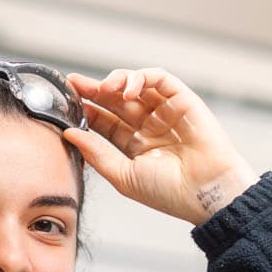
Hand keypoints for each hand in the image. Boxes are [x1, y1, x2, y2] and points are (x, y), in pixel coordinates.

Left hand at [64, 68, 258, 227]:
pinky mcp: (183, 100)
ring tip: (103, 88)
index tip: (67, 103)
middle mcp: (149, 127)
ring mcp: (166, 112)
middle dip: (95, 91)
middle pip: (117, 101)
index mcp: (135, 147)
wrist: (205, 193)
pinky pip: (160, 80)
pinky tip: (129, 89)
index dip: (86, 111)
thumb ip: (96, 154)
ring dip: (117, 82)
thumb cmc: (168, 192)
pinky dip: (142, 78)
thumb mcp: (123, 176)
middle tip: (75, 85)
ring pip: (136, 86)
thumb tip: (69, 134)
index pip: (106, 123)